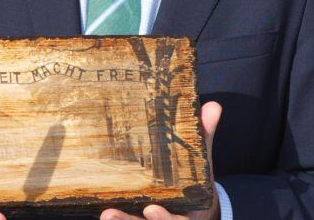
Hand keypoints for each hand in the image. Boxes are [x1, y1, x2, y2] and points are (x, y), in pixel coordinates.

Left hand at [99, 101, 222, 219]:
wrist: (193, 203)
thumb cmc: (194, 181)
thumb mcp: (201, 160)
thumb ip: (204, 136)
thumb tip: (213, 106)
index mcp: (185, 211)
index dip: (162, 217)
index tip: (151, 209)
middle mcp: (166, 218)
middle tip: (110, 214)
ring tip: (105, 214)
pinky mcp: (134, 214)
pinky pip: (125, 219)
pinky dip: (115, 218)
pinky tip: (99, 209)